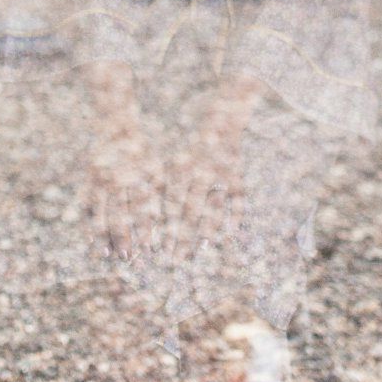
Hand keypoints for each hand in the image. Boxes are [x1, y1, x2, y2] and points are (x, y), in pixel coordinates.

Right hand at [83, 108, 165, 264]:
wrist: (117, 128)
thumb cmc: (144, 156)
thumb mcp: (156, 169)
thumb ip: (161, 196)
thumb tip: (171, 230)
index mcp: (137, 172)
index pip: (143, 206)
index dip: (146, 229)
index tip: (149, 250)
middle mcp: (118, 176)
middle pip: (120, 211)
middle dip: (124, 236)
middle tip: (128, 258)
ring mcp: (100, 179)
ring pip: (102, 210)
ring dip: (105, 234)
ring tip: (110, 255)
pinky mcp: (88, 182)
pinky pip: (87, 208)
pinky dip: (90, 226)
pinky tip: (93, 243)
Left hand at [164, 82, 257, 265]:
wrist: (221, 122)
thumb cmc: (189, 148)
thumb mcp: (173, 162)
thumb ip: (161, 187)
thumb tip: (144, 218)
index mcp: (181, 168)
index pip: (170, 203)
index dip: (165, 227)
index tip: (159, 250)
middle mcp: (200, 172)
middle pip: (190, 210)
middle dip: (182, 236)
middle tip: (176, 259)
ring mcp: (220, 175)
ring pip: (213, 208)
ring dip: (206, 230)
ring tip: (199, 250)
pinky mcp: (236, 176)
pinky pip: (236, 200)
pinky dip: (234, 217)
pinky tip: (229, 235)